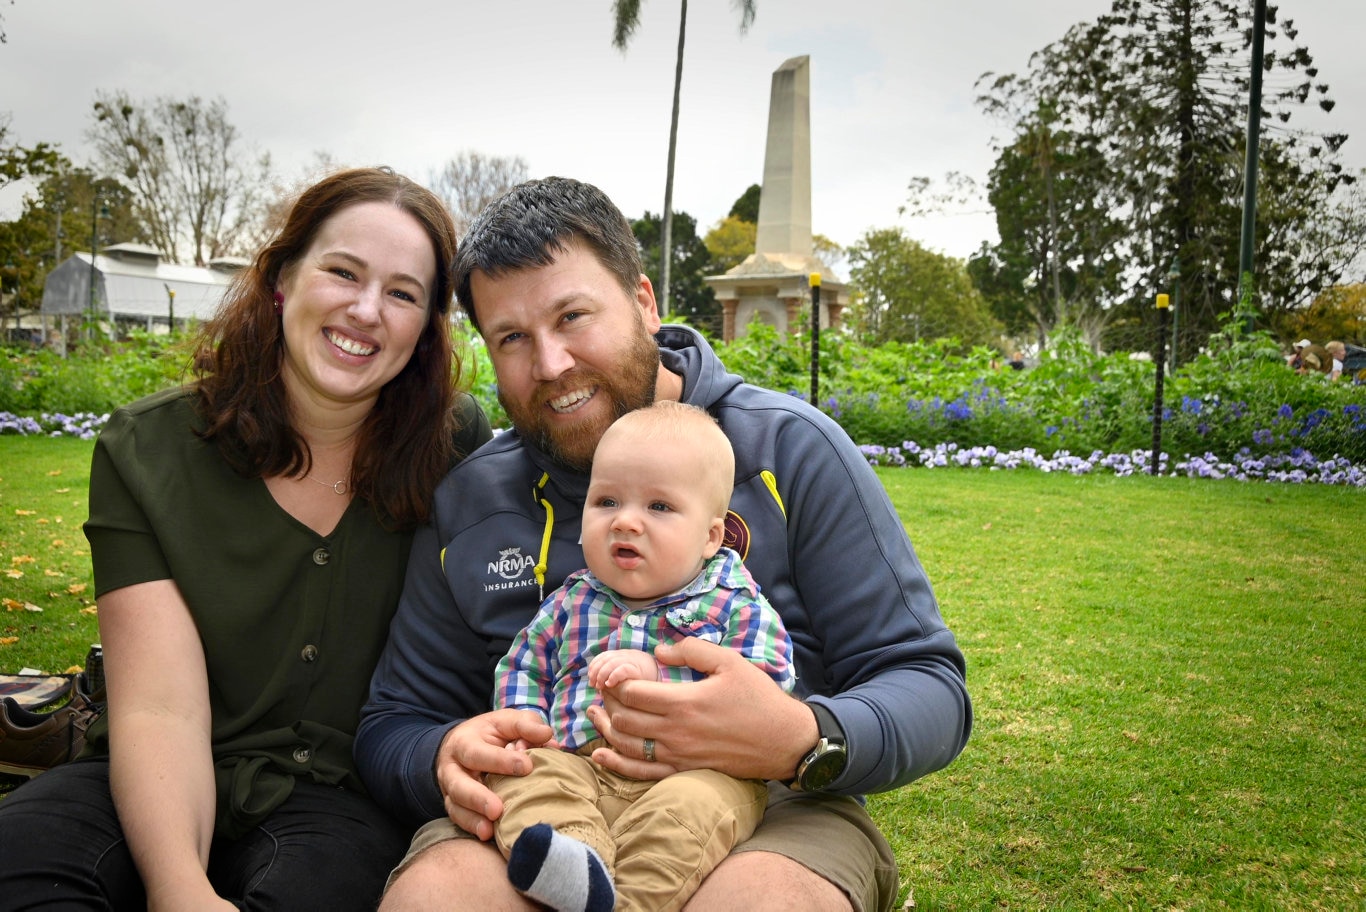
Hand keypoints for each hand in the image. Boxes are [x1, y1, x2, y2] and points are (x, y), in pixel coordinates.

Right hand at [434, 709, 553, 840]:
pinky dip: (471, 826)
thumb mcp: (506, 721)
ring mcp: (450, 788)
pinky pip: (458, 818)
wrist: (460, 744)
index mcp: (464, 742)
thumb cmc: (490, 733)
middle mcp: (452, 767)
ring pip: (456, 805)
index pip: (479, 752)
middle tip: (497, 809)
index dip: (501, 760)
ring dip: (473, 818)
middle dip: (478, 797)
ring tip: (489, 828)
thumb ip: (525, 725)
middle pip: (459, 784)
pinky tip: (487, 834)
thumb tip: (546, 736)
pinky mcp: (454, 805)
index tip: (527, 766)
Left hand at [586, 638, 814, 781]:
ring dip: (606, 729)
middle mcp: (675, 732)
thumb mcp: (729, 662)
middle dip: (607, 702)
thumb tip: (659, 650)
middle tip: (604, 689)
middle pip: (623, 718)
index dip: (615, 680)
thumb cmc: (758, 698)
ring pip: (627, 745)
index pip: (632, 692)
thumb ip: (692, 651)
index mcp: (684, 702)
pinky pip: (641, 773)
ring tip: (596, 713)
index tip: (614, 671)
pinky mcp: (683, 771)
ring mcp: (678, 756)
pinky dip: (617, 763)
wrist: (783, 741)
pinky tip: (601, 754)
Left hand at [587, 648, 658, 688]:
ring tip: (600, 686)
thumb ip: (613, 676)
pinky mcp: (640, 670)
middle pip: (606, 658)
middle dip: (596, 671)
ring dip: (602, 675)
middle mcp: (630, 656)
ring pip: (612, 662)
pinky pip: (623, 669)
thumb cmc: (645, 686)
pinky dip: (613, 676)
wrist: (666, 685)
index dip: (594, 665)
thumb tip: (596, 685)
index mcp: (625, 656)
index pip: (605, 655)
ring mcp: (635, 662)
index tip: (591, 679)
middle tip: (594, 684)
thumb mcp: (627, 677)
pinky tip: (609, 685)